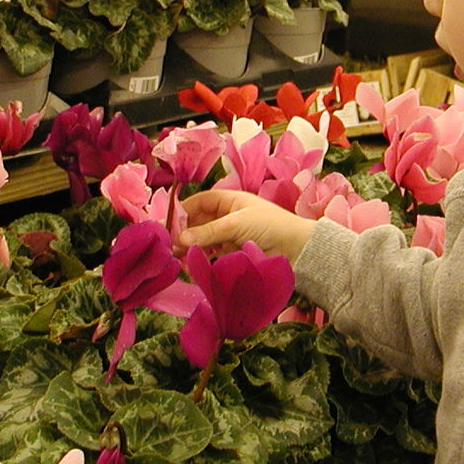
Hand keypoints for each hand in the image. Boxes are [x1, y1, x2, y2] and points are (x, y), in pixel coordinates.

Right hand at [179, 189, 314, 263]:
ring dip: (190, 246)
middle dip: (184, 231)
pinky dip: (201, 257)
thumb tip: (179, 238)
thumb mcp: (236, 224)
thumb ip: (208, 232)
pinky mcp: (234, 252)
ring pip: (204, 239)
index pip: (200, 201)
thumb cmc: (270, 226)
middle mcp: (228, 215)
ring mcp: (230, 235)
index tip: (166, 223)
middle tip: (168, 245)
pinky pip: (212, 253)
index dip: (183, 210)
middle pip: (199, 221)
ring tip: (176, 256)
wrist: (298, 249)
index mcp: (230, 200)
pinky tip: (190, 263)